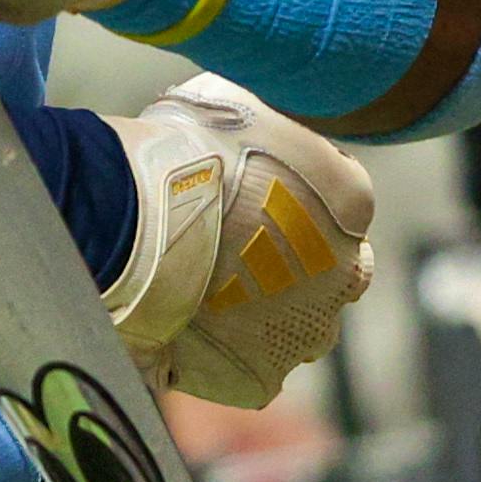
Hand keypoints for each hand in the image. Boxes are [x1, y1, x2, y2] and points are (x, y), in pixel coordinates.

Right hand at [104, 79, 375, 406]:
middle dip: (294, 270)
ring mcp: (302, 332)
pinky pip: (244, 368)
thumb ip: (271, 127)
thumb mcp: (240, 105)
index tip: (250, 203)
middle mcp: (345, 273)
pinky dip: (218, 354)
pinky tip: (178, 325)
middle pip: (330, 277)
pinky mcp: (256, 376)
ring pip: (293, 330)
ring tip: (199, 296)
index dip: (296, 206)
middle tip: (229, 254)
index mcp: (350, 201)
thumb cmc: (177, 148)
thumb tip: (262, 121)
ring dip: (261, 316)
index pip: (341, 208)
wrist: (130, 216)